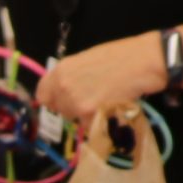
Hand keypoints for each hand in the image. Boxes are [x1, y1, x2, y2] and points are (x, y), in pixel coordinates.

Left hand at [34, 34, 167, 128]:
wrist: (141, 63)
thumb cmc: (118, 56)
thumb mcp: (86, 59)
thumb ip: (70, 76)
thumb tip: (62, 90)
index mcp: (60, 71)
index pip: (42, 95)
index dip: (52, 98)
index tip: (61, 99)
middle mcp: (63, 88)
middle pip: (59, 109)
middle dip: (71, 107)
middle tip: (90, 98)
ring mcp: (75, 104)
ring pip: (74, 119)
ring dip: (85, 115)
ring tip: (103, 100)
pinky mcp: (90, 118)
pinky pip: (89, 126)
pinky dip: (98, 121)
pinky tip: (110, 107)